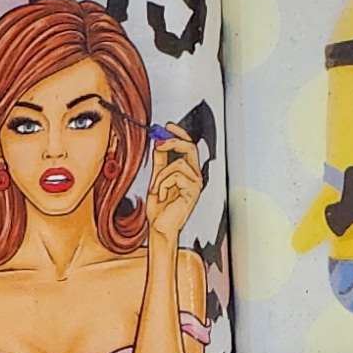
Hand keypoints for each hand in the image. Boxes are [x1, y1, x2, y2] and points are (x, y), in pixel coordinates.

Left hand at [140, 127, 202, 244]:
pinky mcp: (193, 191)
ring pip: (178, 163)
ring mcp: (196, 184)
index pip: (189, 146)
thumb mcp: (157, 179)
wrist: (160, 227)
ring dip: (161, 175)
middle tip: (159, 142)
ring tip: (157, 189)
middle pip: (190, 147)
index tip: (167, 125)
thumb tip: (159, 142)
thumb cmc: (160, 209)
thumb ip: (160, 161)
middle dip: (173, 141)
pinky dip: (163, 184)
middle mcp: (195, 176)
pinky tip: (162, 196)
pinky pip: (175, 176)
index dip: (180, 133)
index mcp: (188, 172)